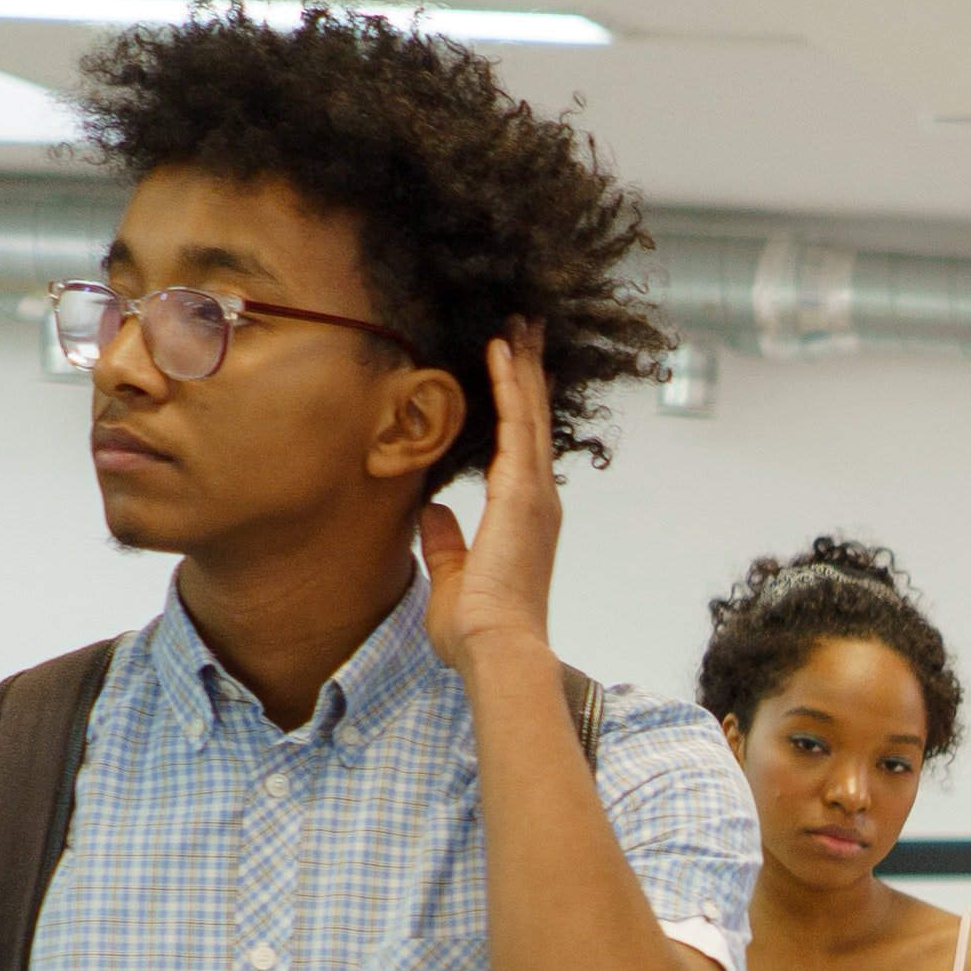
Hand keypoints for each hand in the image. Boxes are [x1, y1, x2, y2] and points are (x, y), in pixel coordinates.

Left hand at [417, 321, 558, 670]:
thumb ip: (445, 542)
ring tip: (520, 324)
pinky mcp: (522, 491)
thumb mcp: (451, 576)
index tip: (519, 371)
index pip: (523, 448)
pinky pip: (516, 423)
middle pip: (534, 420)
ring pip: (530, 412)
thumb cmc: (479, 629)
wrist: (496, 647)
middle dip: (530, 373)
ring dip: (524, 365)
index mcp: (525, 520)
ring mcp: (535, 493)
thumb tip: (431, 512)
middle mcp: (539, 500)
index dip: (521, 406)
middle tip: (528, 330)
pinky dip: (510, 383)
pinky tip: (501, 350)